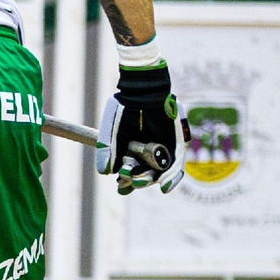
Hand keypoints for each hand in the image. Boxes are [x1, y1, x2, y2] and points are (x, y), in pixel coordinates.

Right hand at [98, 61, 184, 194]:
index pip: (129, 171)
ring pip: (159, 172)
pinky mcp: (176, 145)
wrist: (143, 93)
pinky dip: (171, 177)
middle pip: (144, 174)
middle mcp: (146, 151)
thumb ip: (109, 151)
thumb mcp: (112, 132)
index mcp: (129, 149)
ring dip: (151, 180)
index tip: (120, 187)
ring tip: (141, 182)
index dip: (125, 181)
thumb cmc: (125, 108)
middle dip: (137, 181)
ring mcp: (162, 149)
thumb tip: (104, 173)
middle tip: (128, 182)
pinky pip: (175, 165)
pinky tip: (165, 187)